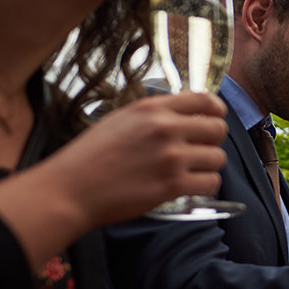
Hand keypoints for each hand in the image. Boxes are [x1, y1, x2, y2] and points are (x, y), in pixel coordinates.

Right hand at [60, 92, 228, 226]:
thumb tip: (186, 116)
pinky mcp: (172, 185)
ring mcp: (171, 158)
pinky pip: (211, 183)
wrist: (70, 189)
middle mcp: (165, 129)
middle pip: (218, 129)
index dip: (216, 111)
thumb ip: (155, 116)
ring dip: (208, 166)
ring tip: (190, 171)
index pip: (205, 99)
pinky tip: (188, 186)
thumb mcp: (121, 120)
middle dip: (212, 140)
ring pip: (218, 158)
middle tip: (199, 150)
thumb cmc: (90, 157)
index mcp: (152, 109)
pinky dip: (203, 186)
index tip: (214, 118)